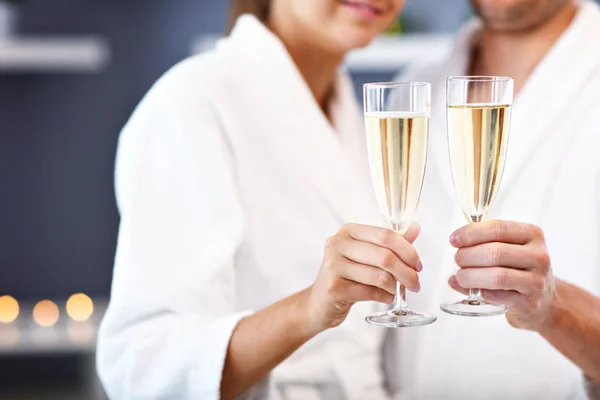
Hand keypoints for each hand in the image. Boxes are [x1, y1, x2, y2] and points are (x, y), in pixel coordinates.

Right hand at [306, 223, 421, 332]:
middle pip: (385, 256)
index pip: (386, 235)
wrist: (320, 301)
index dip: (408, 250)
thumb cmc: (346, 275)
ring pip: (380, 276)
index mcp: (348, 231)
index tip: (418, 264)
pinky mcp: (334, 287)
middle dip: (407, 272)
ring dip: (395, 286)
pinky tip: (385, 297)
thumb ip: (391, 242)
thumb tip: (415, 228)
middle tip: (415, 283)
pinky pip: (371, 292)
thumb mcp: (367, 254)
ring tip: (396, 290)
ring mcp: (334, 265)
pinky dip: (384, 297)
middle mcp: (338, 244)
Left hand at [448, 220, 556, 330]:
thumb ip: (484, 242)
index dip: (470, 233)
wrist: (545, 300)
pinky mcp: (530, 302)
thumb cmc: (520, 268)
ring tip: (460, 276)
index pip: (497, 228)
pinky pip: (497, 296)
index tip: (454, 239)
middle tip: (457, 260)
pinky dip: (479, 291)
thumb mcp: (510, 247)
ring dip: (470, 276)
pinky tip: (471, 289)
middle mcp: (538, 256)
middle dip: (467, 256)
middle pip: (494, 252)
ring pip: (496, 276)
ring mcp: (537, 280)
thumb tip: (455, 241)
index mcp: (532, 234)